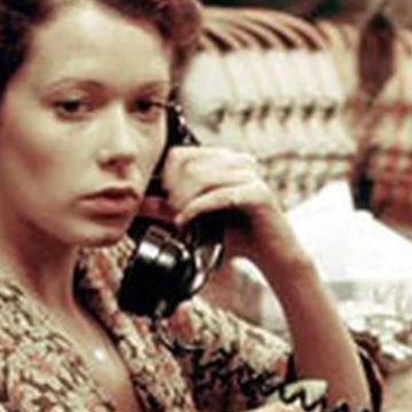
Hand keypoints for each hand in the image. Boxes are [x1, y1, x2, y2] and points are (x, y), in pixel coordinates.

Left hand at [142, 146, 305, 271]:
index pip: (180, 154)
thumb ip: (171, 209)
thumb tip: (139, 203)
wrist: (272, 256)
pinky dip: (196, 210)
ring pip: (201, 178)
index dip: (167, 178)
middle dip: (174, 193)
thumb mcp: (198, 220)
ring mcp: (251, 176)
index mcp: (226, 161)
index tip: (167, 203)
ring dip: (184, 203)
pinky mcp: (258, 193)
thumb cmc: (237, 237)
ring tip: (182, 221)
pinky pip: (217, 195)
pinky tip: (187, 222)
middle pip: (187, 165)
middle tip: (175, 216)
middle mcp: (240, 162)